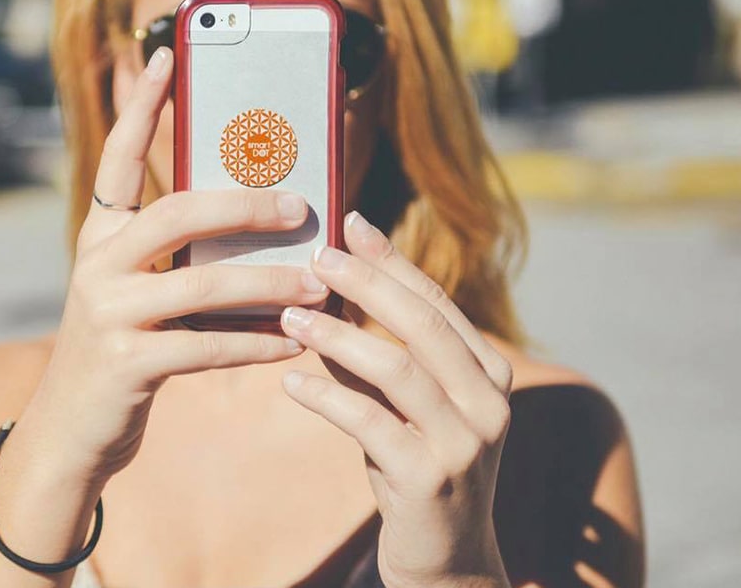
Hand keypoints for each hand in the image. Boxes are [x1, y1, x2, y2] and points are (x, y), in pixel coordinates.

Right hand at [23, 47, 327, 484]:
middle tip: (301, 208)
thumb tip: (271, 224)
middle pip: (178, 212)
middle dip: (247, 206)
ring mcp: (105, 312)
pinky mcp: (124, 362)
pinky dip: (258, 342)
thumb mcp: (146, 288)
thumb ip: (188, 255)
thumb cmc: (129, 343)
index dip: (141, 107)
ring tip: (319, 285)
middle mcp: (97, 263)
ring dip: (272, 284)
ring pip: (204, 283)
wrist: (75, 427)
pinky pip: (209, 345)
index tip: (165, 56)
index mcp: (103, 235)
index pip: (118, 158)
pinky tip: (294, 340)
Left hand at [279, 211, 512, 587]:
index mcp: (488, 371)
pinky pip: (369, 423)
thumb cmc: (420, 463)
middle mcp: (488, 401)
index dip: (392, 259)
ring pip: (397, 368)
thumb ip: (377, 352)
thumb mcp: (406, 403)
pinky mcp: (429, 480)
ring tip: (292, 316)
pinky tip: (290, 383)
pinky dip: (326, 397)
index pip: (436, 301)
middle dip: (368, 283)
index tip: (351, 224)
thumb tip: (327, 296)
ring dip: (338, 336)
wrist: (448, 558)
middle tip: (318, 256)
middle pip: (422, 323)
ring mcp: (465, 442)